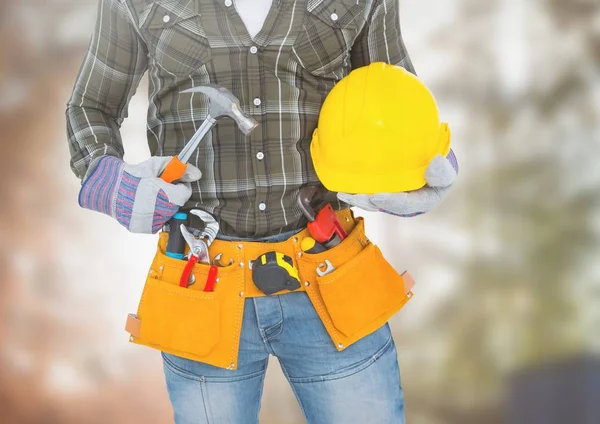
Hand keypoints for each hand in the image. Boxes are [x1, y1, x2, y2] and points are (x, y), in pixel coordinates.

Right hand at [78, 155, 201, 232]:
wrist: (108, 188)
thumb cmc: (133, 175)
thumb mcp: (155, 165)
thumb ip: (178, 169)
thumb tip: (196, 174)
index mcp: (161, 194)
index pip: (184, 194)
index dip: (180, 186)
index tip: (172, 182)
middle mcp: (156, 211)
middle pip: (176, 205)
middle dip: (171, 196)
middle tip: (158, 188)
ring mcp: (149, 222)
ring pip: (167, 215)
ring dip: (163, 206)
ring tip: (149, 196)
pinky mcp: (142, 228)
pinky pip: (156, 222)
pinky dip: (154, 214)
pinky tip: (143, 205)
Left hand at [337, 151, 458, 216]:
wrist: (433, 166)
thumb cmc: (440, 171)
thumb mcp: (447, 172)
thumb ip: (442, 172)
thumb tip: (435, 162)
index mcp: (421, 202)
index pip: (405, 204)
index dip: (390, 201)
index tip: (376, 196)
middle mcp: (404, 205)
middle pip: (384, 205)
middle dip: (368, 202)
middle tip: (354, 196)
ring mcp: (392, 200)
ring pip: (373, 202)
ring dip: (358, 199)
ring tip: (344, 193)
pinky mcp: (384, 193)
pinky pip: (369, 193)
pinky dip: (358, 191)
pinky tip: (345, 186)